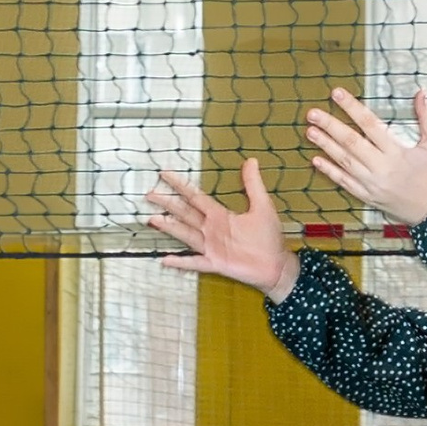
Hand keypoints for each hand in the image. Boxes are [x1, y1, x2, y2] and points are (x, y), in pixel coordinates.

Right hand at [145, 157, 295, 301]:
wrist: (277, 265)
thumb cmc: (269, 237)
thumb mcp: (263, 206)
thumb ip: (253, 184)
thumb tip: (251, 160)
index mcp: (220, 215)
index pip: (195, 197)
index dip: (180, 185)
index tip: (164, 174)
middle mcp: (211, 229)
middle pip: (185, 213)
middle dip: (168, 203)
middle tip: (149, 194)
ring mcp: (212, 247)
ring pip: (186, 234)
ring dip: (170, 227)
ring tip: (152, 219)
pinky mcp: (216, 263)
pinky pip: (195, 262)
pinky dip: (181, 261)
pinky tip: (164, 260)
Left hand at [305, 87, 426, 227]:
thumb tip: (420, 93)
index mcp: (397, 153)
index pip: (370, 124)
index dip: (352, 108)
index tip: (337, 94)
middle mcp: (382, 168)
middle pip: (351, 143)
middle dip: (330, 126)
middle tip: (313, 113)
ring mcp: (372, 184)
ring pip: (344, 162)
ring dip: (325, 145)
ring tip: (310, 131)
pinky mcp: (367, 196)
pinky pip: (344, 182)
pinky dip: (330, 171)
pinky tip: (316, 160)